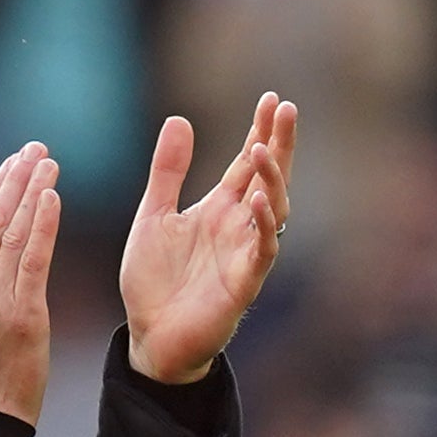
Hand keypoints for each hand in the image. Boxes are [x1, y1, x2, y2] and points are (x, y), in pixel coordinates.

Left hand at [120, 93, 298, 383]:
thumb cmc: (154, 282)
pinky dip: (262, 225)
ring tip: (262, 149)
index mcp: (220, 209)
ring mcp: (245, 254)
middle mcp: (239, 227)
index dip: (261, 131)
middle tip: (286, 108)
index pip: (247, 163)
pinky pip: (263, 250)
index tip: (271, 99)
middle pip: (270, 177)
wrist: (150, 337)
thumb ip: (168, 172)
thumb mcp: (153, 215)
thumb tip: (179, 119)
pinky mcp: (244, 284)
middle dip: (280, 144)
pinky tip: (255, 199)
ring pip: (274, 210)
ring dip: (271, 179)